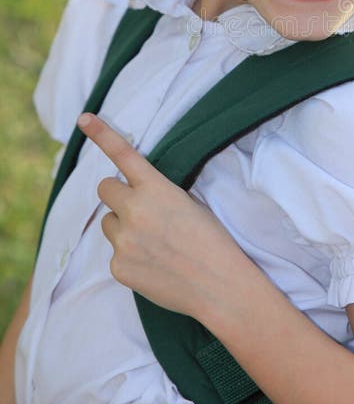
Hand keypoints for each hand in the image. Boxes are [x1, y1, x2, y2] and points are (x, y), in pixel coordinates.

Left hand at [77, 112, 246, 320]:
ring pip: (109, 223)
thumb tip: (136, 196)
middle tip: (139, 209)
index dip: (102, 134)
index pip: (124, 155)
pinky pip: (115, 253)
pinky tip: (154, 265)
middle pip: (105, 189)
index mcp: (156, 189)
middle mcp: (134, 211)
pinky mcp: (118, 267)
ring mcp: (123, 240)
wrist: (219, 284)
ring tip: (154, 243)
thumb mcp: (190, 203)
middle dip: (118, 195)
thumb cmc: (211, 240)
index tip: (84, 119)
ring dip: (124, 227)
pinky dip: (130, 256)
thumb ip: (157, 194)